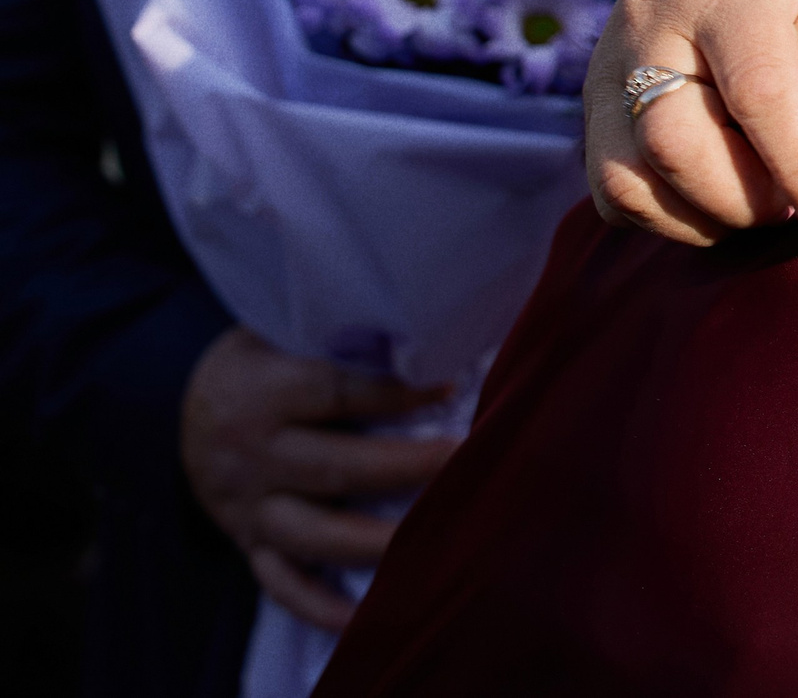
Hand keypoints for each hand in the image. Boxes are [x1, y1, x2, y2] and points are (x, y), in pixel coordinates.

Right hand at [180, 328, 456, 630]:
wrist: (176, 404)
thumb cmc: (259, 359)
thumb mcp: (282, 331)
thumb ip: (341, 341)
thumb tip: (428, 339)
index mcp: (262, 393)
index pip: (335, 392)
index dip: (395, 393)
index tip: (452, 390)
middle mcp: (251, 455)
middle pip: (336, 467)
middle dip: (407, 468)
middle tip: (468, 463)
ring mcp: (246, 507)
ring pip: (313, 534)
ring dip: (378, 541)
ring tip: (439, 539)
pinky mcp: (245, 542)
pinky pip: (281, 582)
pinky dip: (319, 605)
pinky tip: (364, 618)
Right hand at [585, 0, 797, 244]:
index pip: (756, 88)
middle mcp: (646, 21)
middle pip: (673, 144)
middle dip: (747, 198)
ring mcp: (605, 62)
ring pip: (629, 180)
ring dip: (706, 214)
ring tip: (760, 191)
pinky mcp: (590, 100)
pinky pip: (614, 191)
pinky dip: (669, 214)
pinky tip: (717, 191)